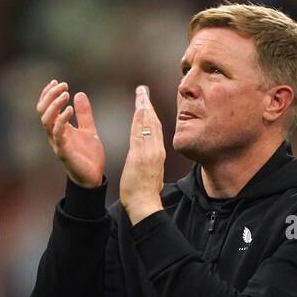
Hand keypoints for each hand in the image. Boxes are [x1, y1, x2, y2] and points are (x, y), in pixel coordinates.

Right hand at [37, 79, 105, 186]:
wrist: (93, 177)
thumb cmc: (88, 156)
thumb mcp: (89, 129)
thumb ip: (84, 114)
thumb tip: (80, 94)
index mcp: (58, 128)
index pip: (46, 107)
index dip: (48, 93)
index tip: (57, 81)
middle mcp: (54, 134)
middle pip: (43, 111)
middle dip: (50, 95)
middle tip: (63, 85)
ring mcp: (57, 142)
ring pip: (46, 120)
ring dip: (54, 105)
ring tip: (66, 94)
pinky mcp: (63, 151)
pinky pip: (58, 133)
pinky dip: (61, 119)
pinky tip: (70, 109)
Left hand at [120, 85, 165, 224]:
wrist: (145, 206)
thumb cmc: (145, 195)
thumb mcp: (151, 175)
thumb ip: (150, 164)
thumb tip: (150, 160)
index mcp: (157, 155)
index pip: (154, 130)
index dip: (150, 115)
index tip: (146, 103)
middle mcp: (156, 151)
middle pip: (152, 124)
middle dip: (147, 105)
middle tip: (142, 90)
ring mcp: (149, 152)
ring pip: (147, 125)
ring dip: (144, 107)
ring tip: (140, 93)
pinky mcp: (141, 156)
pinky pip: (140, 133)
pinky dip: (140, 119)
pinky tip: (139, 108)